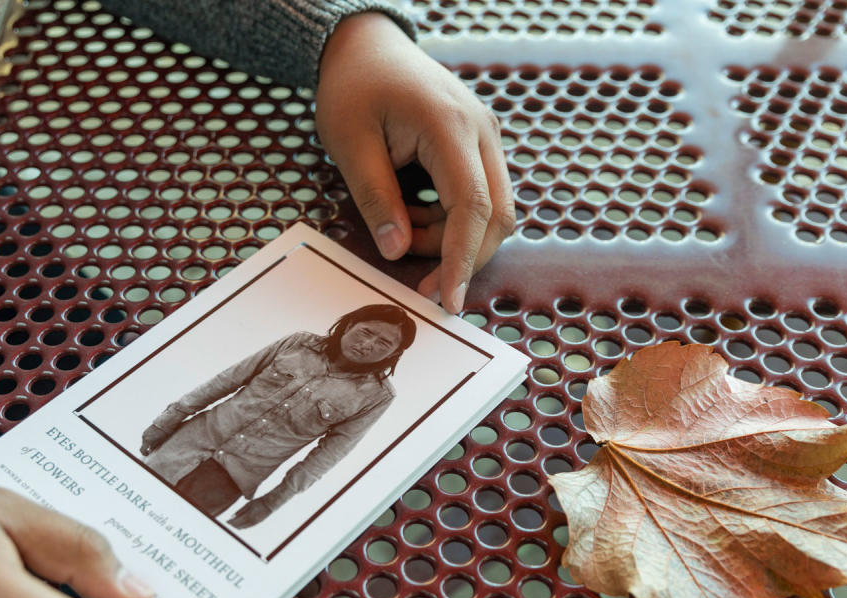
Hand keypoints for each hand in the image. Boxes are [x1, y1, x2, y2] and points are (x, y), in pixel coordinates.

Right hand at [140, 424, 170, 454]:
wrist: (164, 423)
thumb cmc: (164, 433)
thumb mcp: (159, 442)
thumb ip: (154, 447)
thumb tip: (151, 451)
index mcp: (147, 441)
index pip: (142, 450)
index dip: (144, 454)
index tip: (148, 455)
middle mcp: (144, 437)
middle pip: (143, 446)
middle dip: (147, 448)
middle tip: (153, 450)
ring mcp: (144, 433)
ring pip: (145, 441)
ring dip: (148, 443)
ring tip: (156, 443)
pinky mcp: (146, 430)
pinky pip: (146, 437)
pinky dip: (149, 439)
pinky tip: (155, 438)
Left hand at [228, 497, 272, 528]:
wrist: (270, 504)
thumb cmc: (258, 502)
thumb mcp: (248, 504)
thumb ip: (240, 511)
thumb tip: (232, 516)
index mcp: (248, 515)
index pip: (237, 522)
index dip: (230, 522)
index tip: (226, 521)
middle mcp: (251, 521)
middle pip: (239, 526)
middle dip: (233, 525)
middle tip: (228, 523)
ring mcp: (254, 523)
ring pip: (243, 527)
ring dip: (237, 526)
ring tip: (232, 524)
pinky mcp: (257, 523)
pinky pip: (247, 527)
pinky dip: (242, 526)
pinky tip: (240, 525)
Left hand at [315, 12, 514, 314]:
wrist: (366, 47)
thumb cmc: (353, 88)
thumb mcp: (349, 144)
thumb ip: (375, 198)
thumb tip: (395, 251)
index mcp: (450, 126)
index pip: (472, 207)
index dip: (462, 260)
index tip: (449, 301)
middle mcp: (482, 131)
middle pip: (497, 216)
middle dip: (462, 258)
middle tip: (421, 287)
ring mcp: (486, 138)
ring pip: (492, 212)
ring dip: (450, 239)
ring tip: (399, 228)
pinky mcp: (479, 148)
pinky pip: (479, 199)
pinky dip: (449, 222)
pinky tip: (411, 214)